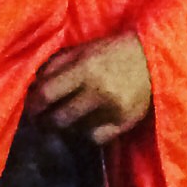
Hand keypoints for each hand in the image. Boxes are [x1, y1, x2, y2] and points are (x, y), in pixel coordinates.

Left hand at [25, 35, 152, 145]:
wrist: (155, 58)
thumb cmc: (115, 50)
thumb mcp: (85, 49)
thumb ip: (59, 64)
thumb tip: (35, 84)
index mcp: (84, 68)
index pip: (47, 93)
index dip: (34, 105)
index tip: (30, 109)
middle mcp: (97, 91)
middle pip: (59, 118)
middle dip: (46, 121)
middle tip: (43, 121)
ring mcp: (112, 110)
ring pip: (75, 130)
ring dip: (66, 127)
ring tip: (65, 122)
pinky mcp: (125, 123)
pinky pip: (96, 137)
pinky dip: (87, 133)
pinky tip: (87, 125)